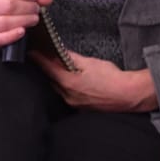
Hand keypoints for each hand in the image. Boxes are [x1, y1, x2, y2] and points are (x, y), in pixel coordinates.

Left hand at [35, 51, 157, 111]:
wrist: (128, 95)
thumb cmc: (112, 78)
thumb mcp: (90, 62)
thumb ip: (72, 58)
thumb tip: (60, 52)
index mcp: (68, 82)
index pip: (47, 68)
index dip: (38, 59)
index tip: (31, 52)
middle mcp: (67, 95)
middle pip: (51, 80)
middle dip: (47, 70)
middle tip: (45, 59)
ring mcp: (74, 104)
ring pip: (59, 89)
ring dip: (57, 80)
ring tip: (60, 70)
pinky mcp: (82, 108)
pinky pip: (68, 97)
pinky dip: (67, 88)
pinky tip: (73, 83)